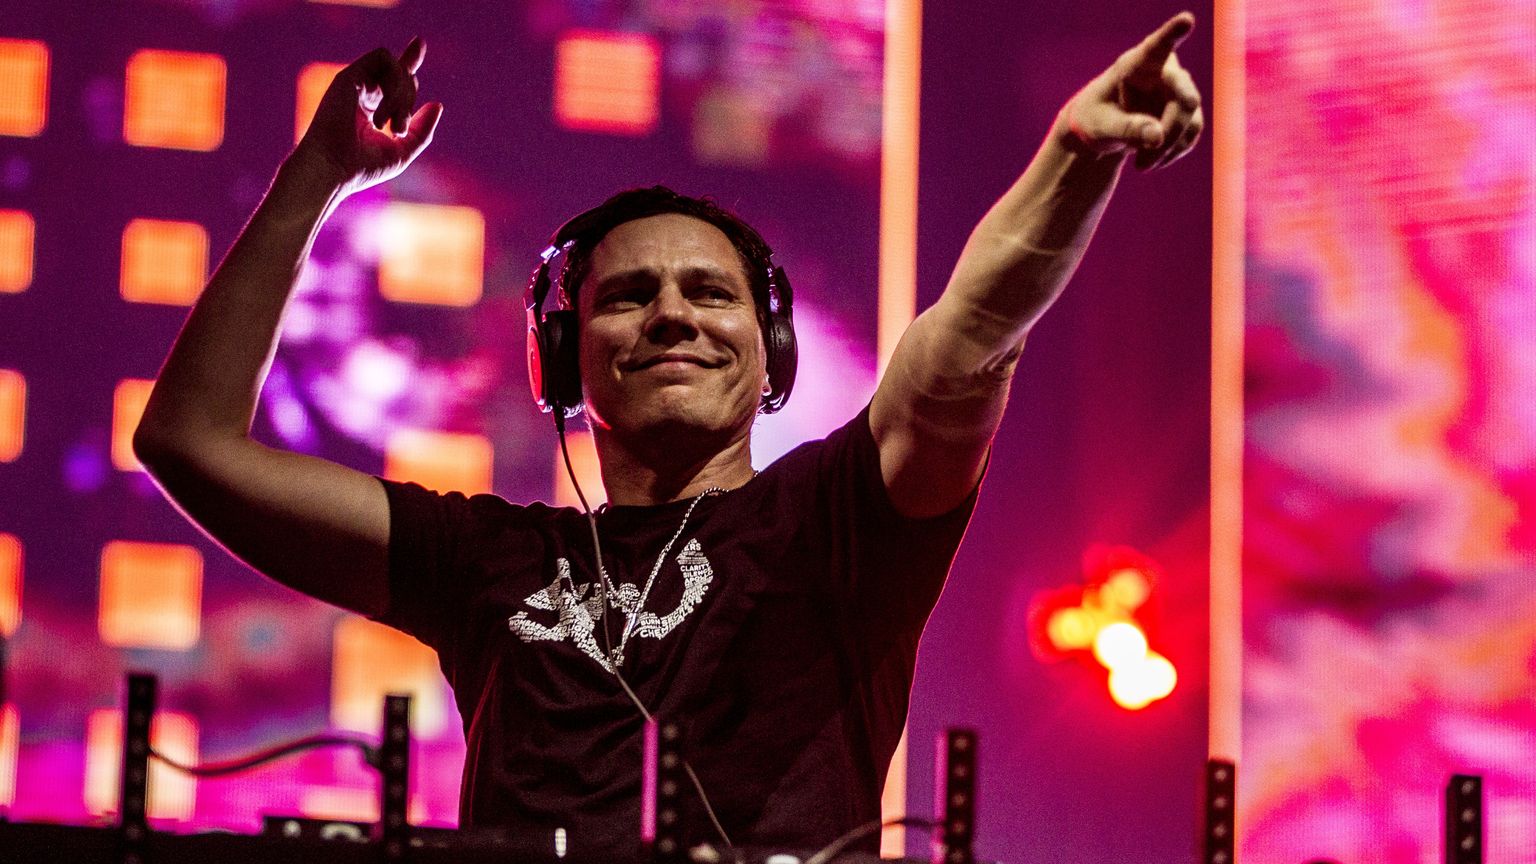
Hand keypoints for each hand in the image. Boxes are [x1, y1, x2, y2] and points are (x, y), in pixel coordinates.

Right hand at [292, 37, 444, 194]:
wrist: (331, 169)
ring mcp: (356, 83)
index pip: (395, 78)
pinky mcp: (349, 75)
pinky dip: (394, 82)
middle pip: (403, 75)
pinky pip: (383, 58)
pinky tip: (382, 110)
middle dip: (409, 102)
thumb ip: (422, 130)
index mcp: (373, 109)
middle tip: (397, 130)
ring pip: (395, 66)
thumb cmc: (362, 167)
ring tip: (390, 125)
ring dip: (402, 95)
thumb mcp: (401, 151)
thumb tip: (437, 104)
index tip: (419, 43)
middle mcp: (364, 92)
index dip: (408, 60)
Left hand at [1057, 12, 1203, 170]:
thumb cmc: (1094, 119)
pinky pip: (1192, 133)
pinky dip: (1174, 152)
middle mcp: (1163, 71)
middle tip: (1150, 153)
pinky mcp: (1186, 111)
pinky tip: (1151, 161)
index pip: (1156, 46)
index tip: (1187, 19)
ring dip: (1169, 147)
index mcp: (1135, 64)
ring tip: (1142, 165)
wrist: (1102, 130)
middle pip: (1184, 96)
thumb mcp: (1101, 127)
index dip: (1172, 33)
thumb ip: (1126, 129)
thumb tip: (1157, 137)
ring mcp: (1178, 90)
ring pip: (1191, 119)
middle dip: (1171, 128)